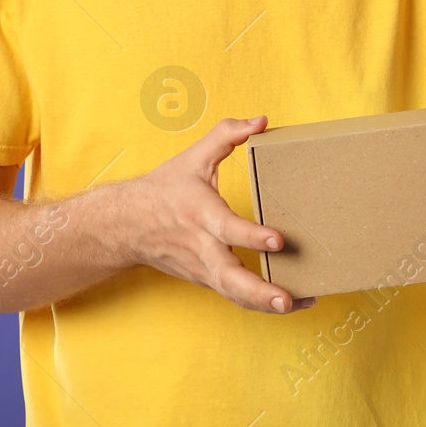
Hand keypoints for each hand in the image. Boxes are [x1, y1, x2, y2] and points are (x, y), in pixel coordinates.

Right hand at [125, 115, 316, 313]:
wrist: (126, 225)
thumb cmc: (164, 190)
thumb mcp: (193, 157)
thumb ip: (227, 135)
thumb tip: (260, 121)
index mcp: (200, 215)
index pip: (228, 229)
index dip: (252, 237)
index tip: (278, 240)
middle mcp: (202, 247)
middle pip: (231, 277)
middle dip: (260, 291)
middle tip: (287, 299)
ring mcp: (203, 269)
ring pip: (234, 295)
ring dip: (265, 304)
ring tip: (299, 305)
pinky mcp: (207, 281)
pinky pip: (234, 296)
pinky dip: (259, 304)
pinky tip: (290, 303)